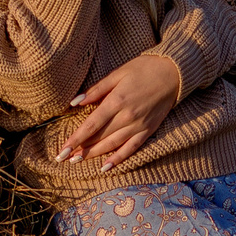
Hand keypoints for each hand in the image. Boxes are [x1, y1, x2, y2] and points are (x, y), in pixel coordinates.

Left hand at [58, 51, 181, 170]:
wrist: (174, 72)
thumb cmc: (144, 68)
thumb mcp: (118, 73)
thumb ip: (96, 90)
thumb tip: (75, 102)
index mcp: (117, 101)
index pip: (91, 125)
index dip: (75, 139)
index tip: (61, 150)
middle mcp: (127, 117)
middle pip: (99, 137)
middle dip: (80, 149)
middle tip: (64, 158)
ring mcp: (139, 125)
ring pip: (112, 145)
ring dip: (94, 155)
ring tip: (77, 161)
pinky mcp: (149, 130)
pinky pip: (131, 148)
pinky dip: (118, 159)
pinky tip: (105, 167)